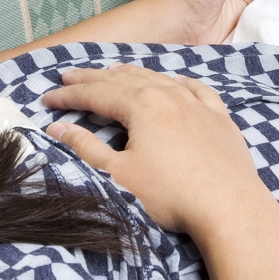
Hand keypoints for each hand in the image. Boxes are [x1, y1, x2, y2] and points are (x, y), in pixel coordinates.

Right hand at [43, 64, 271, 236]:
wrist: (230, 208)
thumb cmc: (171, 195)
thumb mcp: (119, 175)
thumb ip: (86, 148)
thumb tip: (58, 128)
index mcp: (143, 104)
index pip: (96, 94)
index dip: (69, 96)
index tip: (47, 97)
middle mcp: (170, 94)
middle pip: (124, 79)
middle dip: (93, 78)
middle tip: (69, 77)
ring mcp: (198, 103)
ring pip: (159, 78)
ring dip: (131, 74)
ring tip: (112, 72)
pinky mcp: (220, 117)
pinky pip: (195, 88)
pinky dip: (177, 82)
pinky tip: (174, 82)